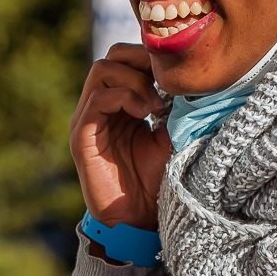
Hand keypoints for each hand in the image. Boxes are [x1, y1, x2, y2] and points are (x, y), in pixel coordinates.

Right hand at [70, 44, 169, 230]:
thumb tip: (194, 80)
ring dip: (135, 81)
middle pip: (111, 57)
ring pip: (102, 71)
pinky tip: (146, 113)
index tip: (175, 75)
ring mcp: (87, 120)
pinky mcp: (82, 136)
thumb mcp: (172, 136)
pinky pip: (98, 100)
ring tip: (156, 105)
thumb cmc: (156, 180)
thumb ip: (176, 107)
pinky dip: (125, 98)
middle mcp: (99, 107)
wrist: (138, 219)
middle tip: (165, 83)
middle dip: (141, 61)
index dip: (149, 57)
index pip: (125, 59)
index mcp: (120, 104)